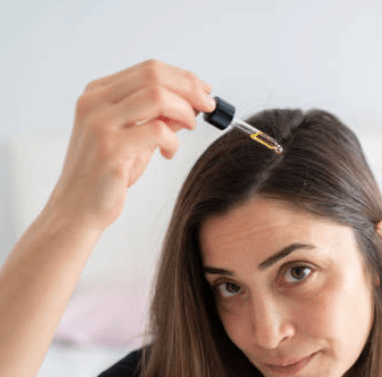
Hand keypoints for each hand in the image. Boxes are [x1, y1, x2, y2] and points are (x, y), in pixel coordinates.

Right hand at [45, 59, 215, 231]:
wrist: (78, 208)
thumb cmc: (108, 175)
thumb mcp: (137, 139)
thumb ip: (160, 119)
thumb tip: (194, 102)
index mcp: (97, 94)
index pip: (148, 70)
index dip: (183, 78)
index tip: (205, 90)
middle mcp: (94, 102)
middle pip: (154, 75)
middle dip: (190, 88)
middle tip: (209, 106)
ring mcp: (99, 124)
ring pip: (157, 96)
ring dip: (185, 110)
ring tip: (191, 126)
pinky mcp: (109, 148)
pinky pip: (157, 131)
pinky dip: (173, 141)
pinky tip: (169, 153)